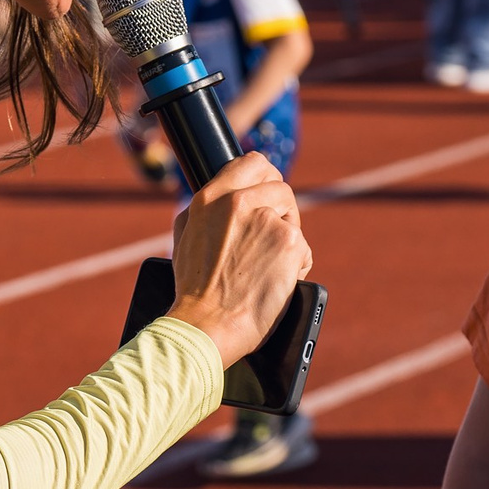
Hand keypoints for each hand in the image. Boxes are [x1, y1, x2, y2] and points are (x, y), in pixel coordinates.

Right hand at [163, 151, 311, 366]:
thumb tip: (223, 196)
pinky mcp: (289, 242)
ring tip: (265, 268)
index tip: (268, 194)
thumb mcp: (186, 237)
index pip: (252, 163)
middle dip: (281, 210)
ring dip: (287, 242)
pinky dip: (295, 267)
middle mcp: (238, 202)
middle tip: (270, 238)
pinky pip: (303, 249)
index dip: (265, 178)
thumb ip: (206, 210)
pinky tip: (275, 283)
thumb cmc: (194, 291)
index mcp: (210, 198)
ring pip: (293, 221)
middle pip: (280, 187)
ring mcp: (267, 220)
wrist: (207, 325)